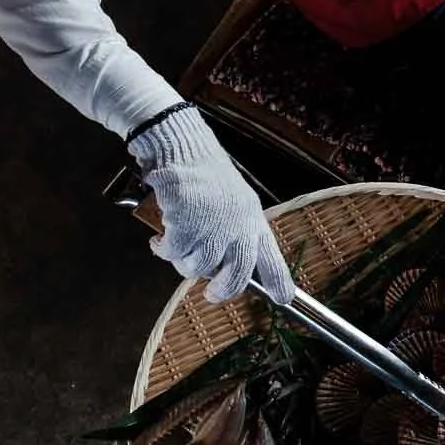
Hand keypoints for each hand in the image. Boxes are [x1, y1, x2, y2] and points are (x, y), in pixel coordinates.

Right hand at [126, 107, 293, 303]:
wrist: (184, 145)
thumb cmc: (205, 174)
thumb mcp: (232, 204)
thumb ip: (233, 233)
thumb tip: (223, 268)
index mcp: (253, 220)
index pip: (272, 257)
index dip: (279, 281)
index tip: (284, 299)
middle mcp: (239, 225)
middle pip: (236, 276)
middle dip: (221, 291)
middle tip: (212, 294)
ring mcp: (214, 226)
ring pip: (198, 268)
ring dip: (182, 261)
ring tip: (176, 245)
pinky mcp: (187, 223)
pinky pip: (174, 253)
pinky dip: (163, 249)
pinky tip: (160, 239)